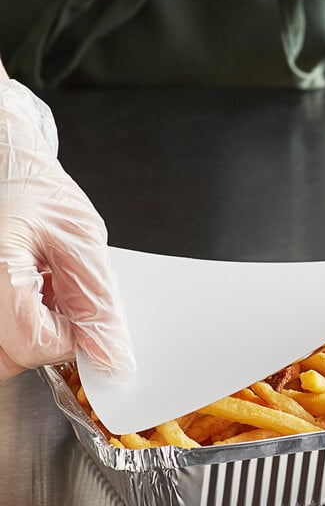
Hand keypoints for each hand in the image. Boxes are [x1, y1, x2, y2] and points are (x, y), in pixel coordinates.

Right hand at [0, 69, 134, 378]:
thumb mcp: (80, 238)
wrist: (3, 166)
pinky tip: (27, 291)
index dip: (70, 337)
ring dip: (30, 334)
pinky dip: (17, 323)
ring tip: (42, 289)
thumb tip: (110, 355)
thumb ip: (95, 300)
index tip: (83, 316)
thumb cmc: (34, 190)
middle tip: (61, 300)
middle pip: (8, 359)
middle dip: (46, 340)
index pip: (34, 343)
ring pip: (0, 353)